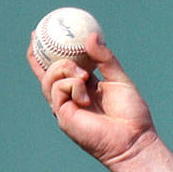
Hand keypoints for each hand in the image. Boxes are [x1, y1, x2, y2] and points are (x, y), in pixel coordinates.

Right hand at [27, 29, 155, 169]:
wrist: (134, 139)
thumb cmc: (131, 114)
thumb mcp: (119, 79)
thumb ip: (105, 58)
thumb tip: (91, 36)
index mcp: (84, 87)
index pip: (61, 68)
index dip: (49, 52)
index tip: (43, 32)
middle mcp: (71, 97)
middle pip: (47, 72)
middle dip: (39, 54)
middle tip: (38, 37)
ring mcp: (66, 107)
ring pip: (49, 78)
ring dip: (63, 68)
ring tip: (82, 74)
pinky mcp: (63, 116)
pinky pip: (57, 90)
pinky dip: (71, 85)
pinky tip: (85, 92)